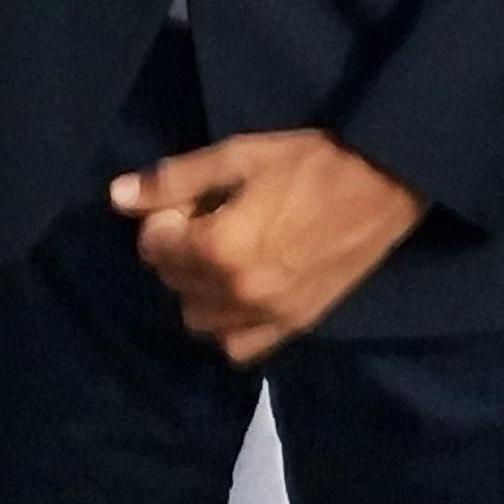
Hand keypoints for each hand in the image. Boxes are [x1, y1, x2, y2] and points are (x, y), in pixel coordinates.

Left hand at [110, 129, 428, 363]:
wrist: (387, 183)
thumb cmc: (311, 161)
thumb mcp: (240, 155)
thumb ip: (175, 180)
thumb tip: (117, 196)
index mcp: (219, 248)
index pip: (155, 247)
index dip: (163, 218)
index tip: (189, 199)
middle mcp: (238, 292)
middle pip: (174, 284)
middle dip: (177, 252)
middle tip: (207, 220)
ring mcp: (268, 315)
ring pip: (199, 321)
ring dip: (199, 290)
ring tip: (224, 256)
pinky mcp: (295, 326)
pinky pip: (239, 348)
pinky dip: (229, 325)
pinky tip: (241, 292)